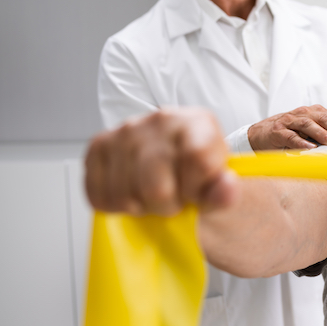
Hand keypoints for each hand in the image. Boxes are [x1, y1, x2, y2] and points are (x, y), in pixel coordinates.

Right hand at [85, 107, 236, 214]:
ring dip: (140, 206)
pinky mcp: (99, 145)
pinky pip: (99, 194)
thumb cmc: (198, 171)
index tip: (196, 192)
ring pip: (125, 195)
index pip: (196, 162)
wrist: (174, 160)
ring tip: (152, 193)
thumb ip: (225, 192)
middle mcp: (160, 119)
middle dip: (166, 205)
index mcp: (198, 123)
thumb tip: (227, 190)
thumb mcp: (219, 183)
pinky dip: (115, 204)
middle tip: (173, 197)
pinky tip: (132, 192)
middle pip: (156, 187)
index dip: (195, 190)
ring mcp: (126, 130)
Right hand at [247, 105, 326, 150]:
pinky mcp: (277, 131)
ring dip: (323, 134)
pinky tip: (309, 148)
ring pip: (309, 125)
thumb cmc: (291, 133)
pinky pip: (290, 136)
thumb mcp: (311, 133)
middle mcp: (304, 113)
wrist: (261, 133)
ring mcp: (290, 121)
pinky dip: (300, 142)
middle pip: (325, 118)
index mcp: (316, 113)